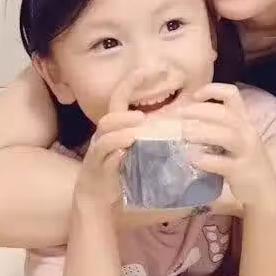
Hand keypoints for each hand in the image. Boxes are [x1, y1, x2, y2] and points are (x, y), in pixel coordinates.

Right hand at [75, 71, 145, 206]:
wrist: (97, 205)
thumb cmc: (121, 178)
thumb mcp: (138, 155)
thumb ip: (152, 140)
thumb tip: (181, 129)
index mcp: (115, 130)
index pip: (119, 100)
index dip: (130, 83)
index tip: (146, 69)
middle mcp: (102, 137)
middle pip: (109, 115)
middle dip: (125, 109)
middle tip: (144, 113)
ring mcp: (97, 153)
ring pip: (105, 132)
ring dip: (122, 127)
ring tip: (138, 126)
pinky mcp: (94, 169)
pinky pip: (102, 156)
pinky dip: (115, 150)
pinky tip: (126, 149)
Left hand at [179, 84, 275, 207]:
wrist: (264, 190)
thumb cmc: (243, 161)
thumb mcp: (235, 139)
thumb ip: (217, 128)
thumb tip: (185, 120)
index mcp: (244, 120)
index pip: (232, 94)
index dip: (212, 90)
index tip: (194, 96)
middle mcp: (247, 132)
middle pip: (225, 113)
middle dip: (200, 111)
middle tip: (179, 115)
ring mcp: (246, 151)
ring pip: (227, 135)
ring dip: (203, 132)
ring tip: (184, 133)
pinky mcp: (241, 171)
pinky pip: (223, 163)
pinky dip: (206, 160)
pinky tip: (192, 159)